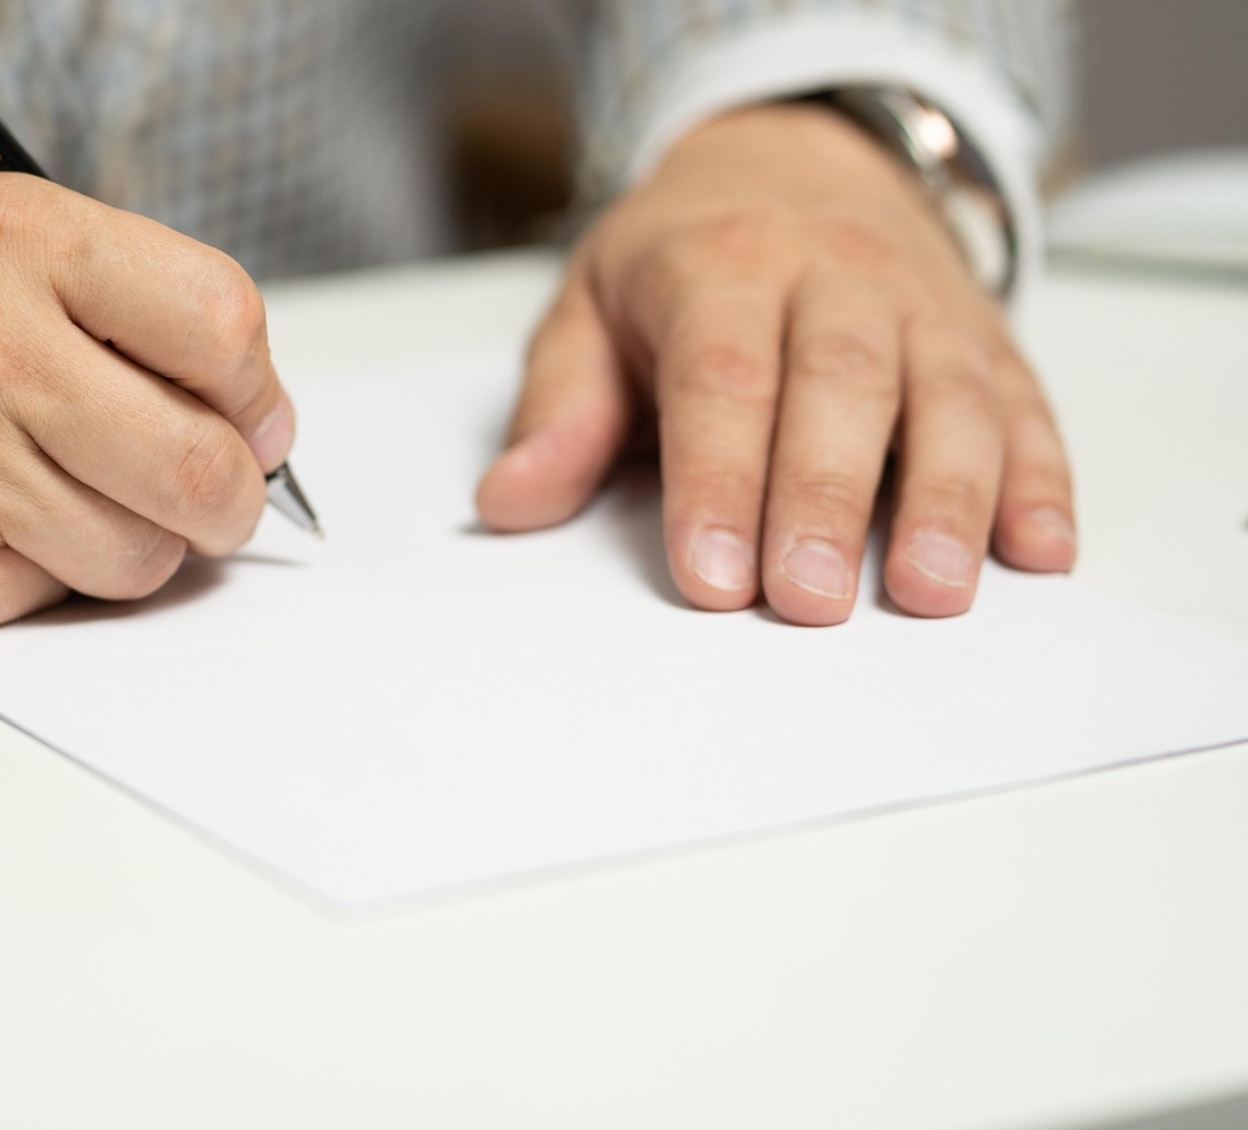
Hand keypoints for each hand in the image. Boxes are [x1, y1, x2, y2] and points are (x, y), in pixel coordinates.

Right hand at [0, 176, 292, 633]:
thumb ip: (123, 307)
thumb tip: (255, 418)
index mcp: (18, 243)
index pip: (220, 324)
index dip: (255, 391)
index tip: (247, 418)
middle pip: (205, 467)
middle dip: (225, 498)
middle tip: (198, 493)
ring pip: (143, 554)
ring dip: (126, 542)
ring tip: (53, 497)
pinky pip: (52, 600)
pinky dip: (38, 577)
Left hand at [476, 103, 1074, 624]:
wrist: (795, 162)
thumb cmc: (682, 261)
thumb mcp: (590, 310)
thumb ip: (559, 410)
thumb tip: (509, 500)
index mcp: (719, 266)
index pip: (720, 376)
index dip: (717, 478)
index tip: (711, 577)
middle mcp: (833, 275)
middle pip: (840, 383)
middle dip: (825, 496)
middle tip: (809, 603)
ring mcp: (922, 304)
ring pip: (948, 394)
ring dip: (948, 498)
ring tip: (931, 593)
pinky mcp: (987, 338)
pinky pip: (1023, 403)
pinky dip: (1040, 480)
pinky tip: (1040, 553)